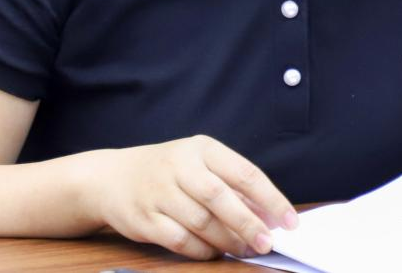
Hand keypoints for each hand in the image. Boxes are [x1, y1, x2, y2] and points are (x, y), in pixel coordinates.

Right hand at [87, 134, 297, 260]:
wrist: (112, 178)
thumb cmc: (167, 172)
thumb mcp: (199, 165)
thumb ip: (232, 186)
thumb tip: (270, 216)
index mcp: (201, 149)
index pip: (244, 172)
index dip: (271, 199)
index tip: (290, 222)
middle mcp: (179, 166)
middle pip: (221, 197)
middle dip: (248, 224)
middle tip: (267, 244)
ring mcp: (159, 192)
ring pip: (201, 222)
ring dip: (227, 241)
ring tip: (243, 250)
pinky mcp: (145, 218)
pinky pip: (180, 240)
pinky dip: (202, 251)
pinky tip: (213, 253)